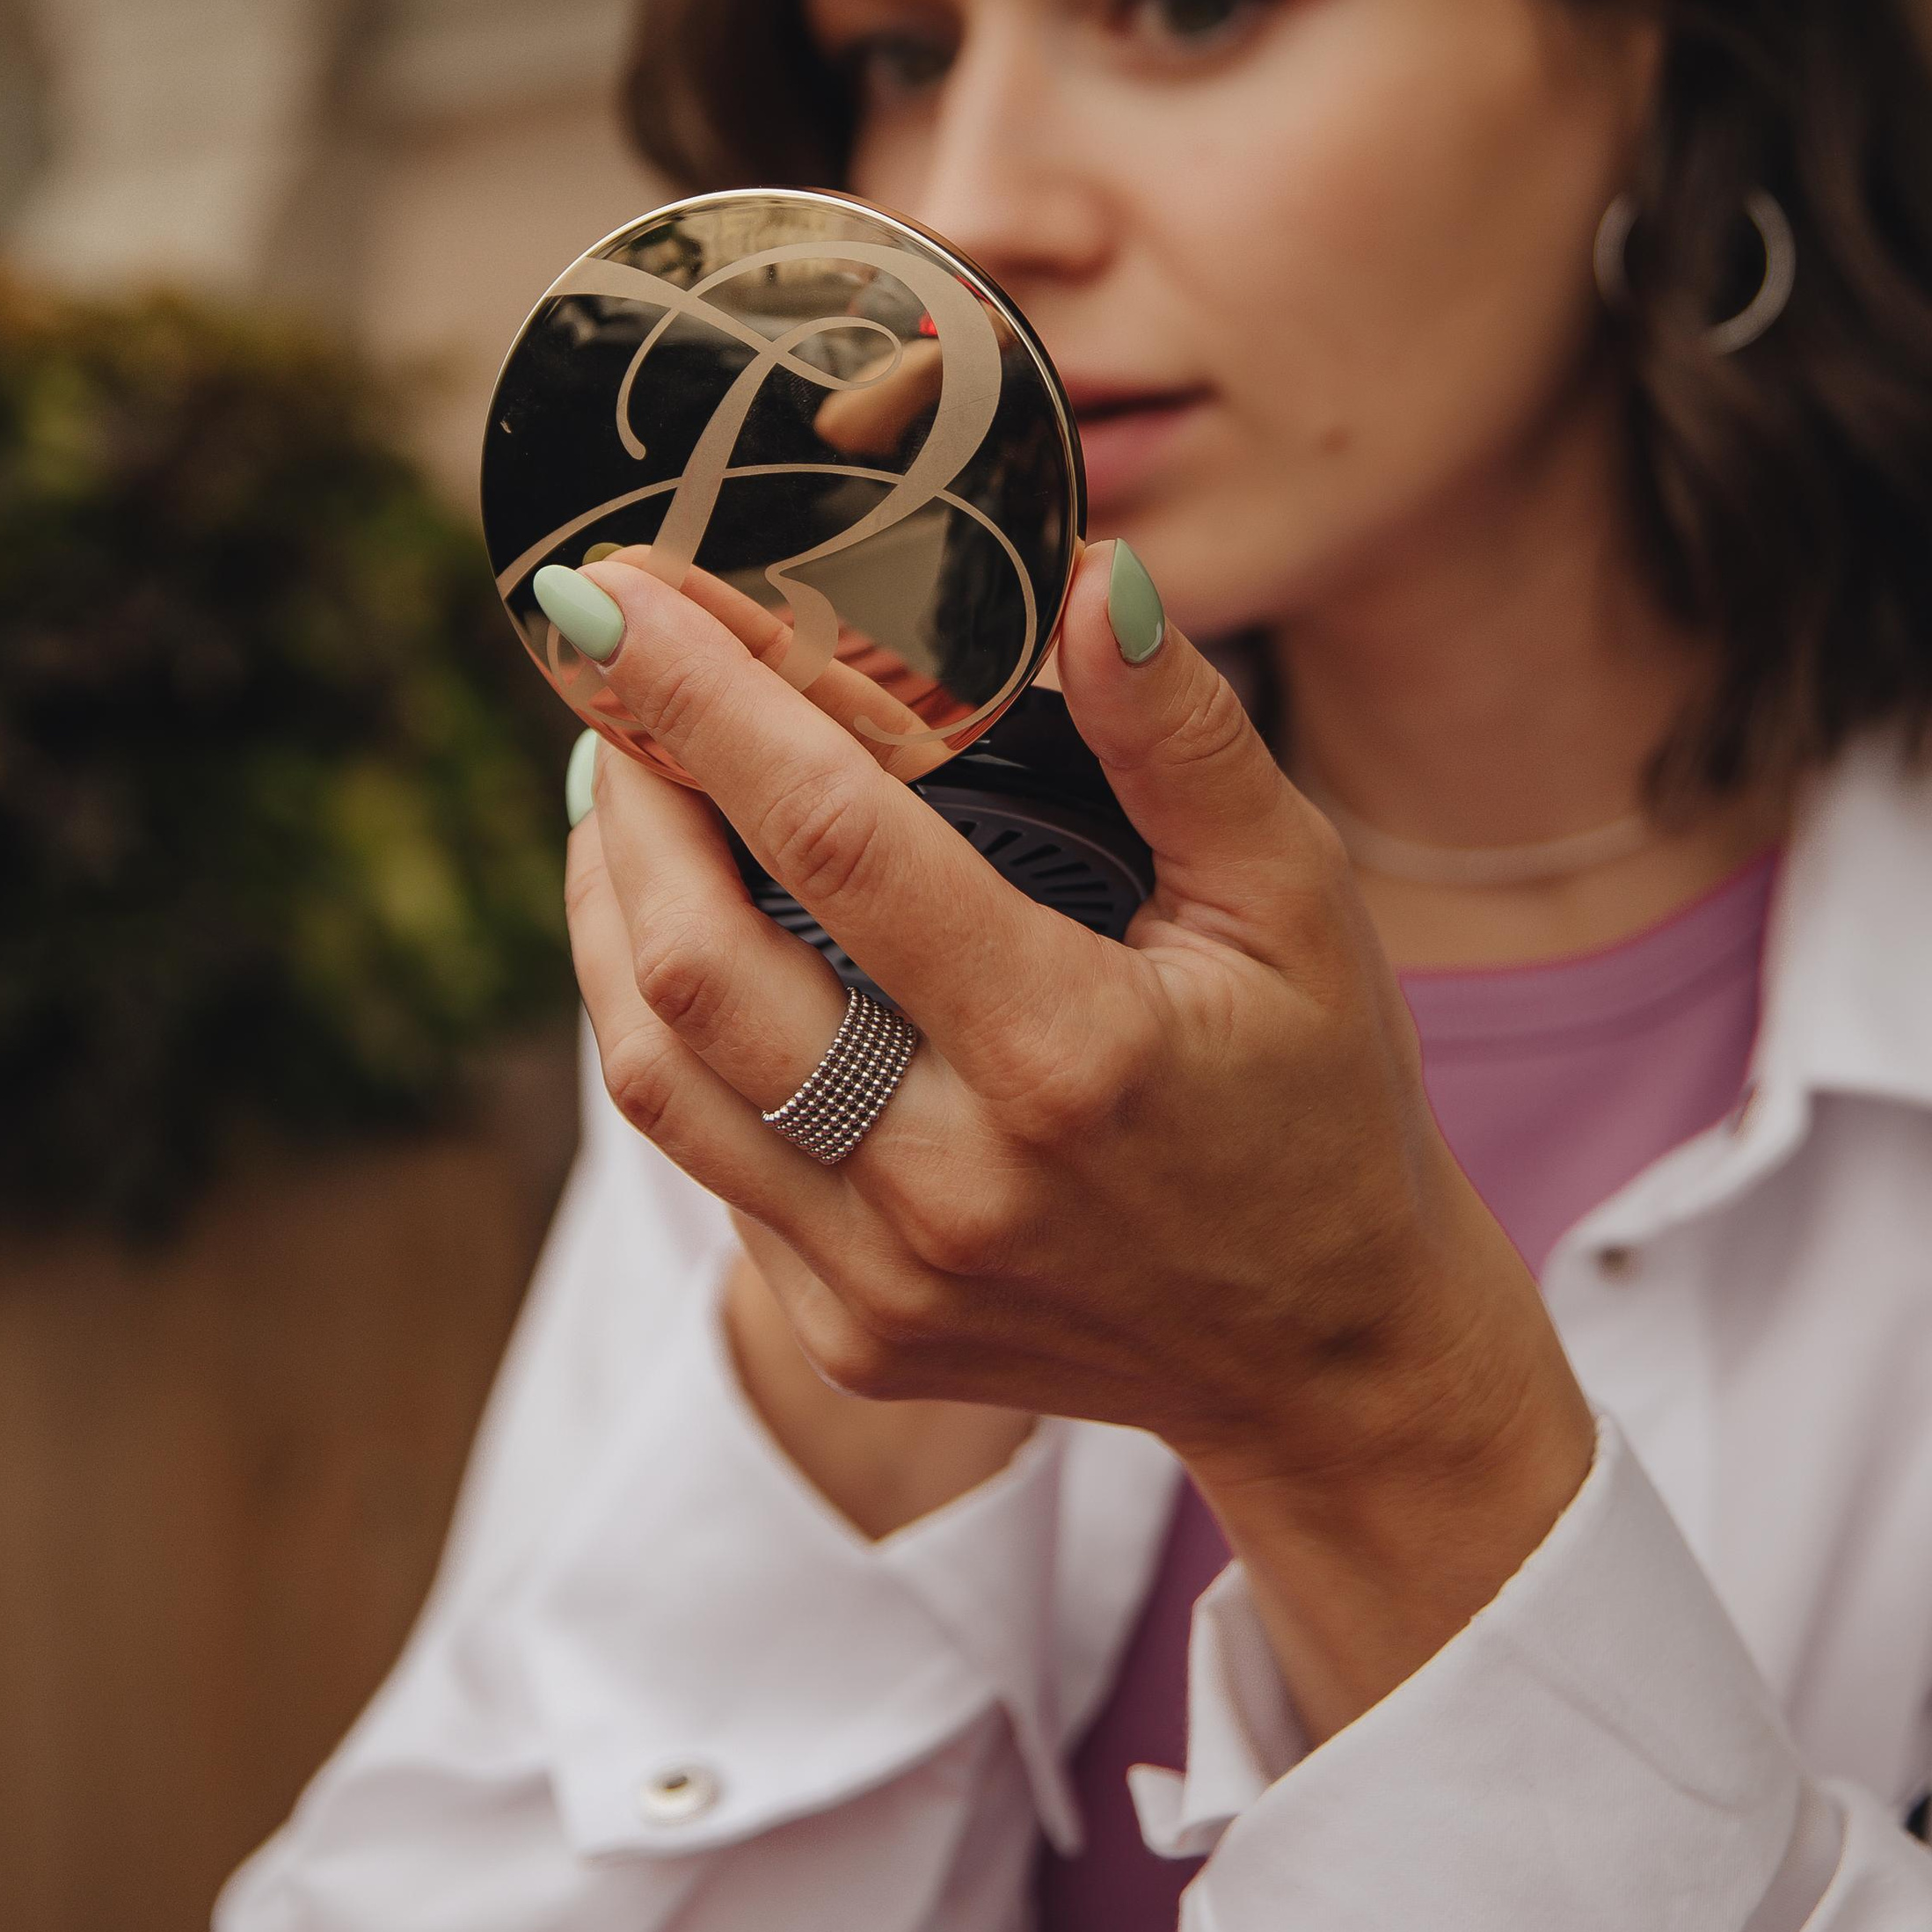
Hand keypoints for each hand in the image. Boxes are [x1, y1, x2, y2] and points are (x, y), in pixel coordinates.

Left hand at [563, 542, 1592, 1734]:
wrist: (1325, 1357)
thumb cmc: (1317, 1095)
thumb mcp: (1294, 897)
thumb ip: (1180, 736)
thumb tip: (1084, 574)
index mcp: (1070, 1055)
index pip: (834, 842)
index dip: (707, 702)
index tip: (618, 595)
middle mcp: (952, 1184)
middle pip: (693, 963)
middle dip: (624, 795)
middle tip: (608, 678)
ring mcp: (884, 1278)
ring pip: (655, 1071)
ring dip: (606, 911)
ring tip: (623, 793)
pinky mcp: (847, 1333)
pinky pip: (705, 1155)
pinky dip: (671, 1023)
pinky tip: (692, 938)